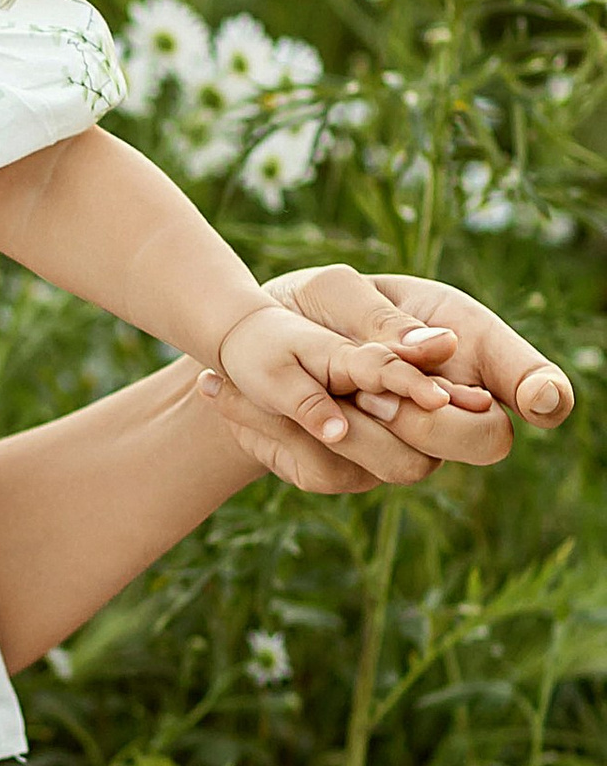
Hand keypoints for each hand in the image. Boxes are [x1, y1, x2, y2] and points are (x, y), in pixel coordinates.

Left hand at [196, 265, 573, 495]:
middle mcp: (446, 411)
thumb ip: (381, 320)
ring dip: (354, 427)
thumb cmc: (312, 307)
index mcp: (461, 350)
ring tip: (306, 387)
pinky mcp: (344, 474)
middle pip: (483, 441)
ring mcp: (403, 451)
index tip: (544, 400)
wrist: (246, 349)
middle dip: (429, 416)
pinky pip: (326, 471)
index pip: (530, 383)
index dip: (544, 391)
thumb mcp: (336, 292)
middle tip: (370, 384)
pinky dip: (274, 430)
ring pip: (406, 465)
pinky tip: (221, 392)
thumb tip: (437, 348)